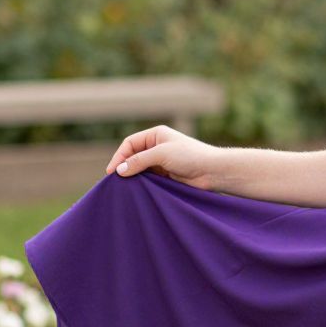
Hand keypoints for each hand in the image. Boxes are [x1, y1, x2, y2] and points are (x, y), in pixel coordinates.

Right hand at [104, 124, 219, 190]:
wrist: (213, 171)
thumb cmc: (190, 156)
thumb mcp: (162, 154)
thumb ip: (139, 161)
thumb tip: (119, 170)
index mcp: (156, 135)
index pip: (130, 143)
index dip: (119, 156)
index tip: (112, 172)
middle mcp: (158, 146)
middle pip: (133, 156)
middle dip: (124, 167)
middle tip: (115, 182)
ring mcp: (162, 161)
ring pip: (140, 169)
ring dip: (133, 177)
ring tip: (124, 187)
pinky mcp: (166, 175)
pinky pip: (149, 179)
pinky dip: (142, 184)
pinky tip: (137, 191)